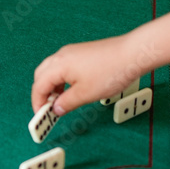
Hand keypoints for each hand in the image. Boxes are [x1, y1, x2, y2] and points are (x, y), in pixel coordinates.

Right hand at [31, 34, 146, 115]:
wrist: (132, 54)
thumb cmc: (110, 72)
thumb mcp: (86, 94)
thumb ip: (67, 103)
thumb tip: (56, 109)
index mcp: (58, 65)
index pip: (38, 86)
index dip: (37, 103)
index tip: (42, 116)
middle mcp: (61, 56)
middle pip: (41, 76)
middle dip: (42, 93)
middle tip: (49, 109)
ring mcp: (71, 52)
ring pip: (52, 70)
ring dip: (52, 86)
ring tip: (61, 101)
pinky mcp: (80, 52)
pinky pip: (63, 66)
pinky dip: (61, 79)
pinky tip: (72, 89)